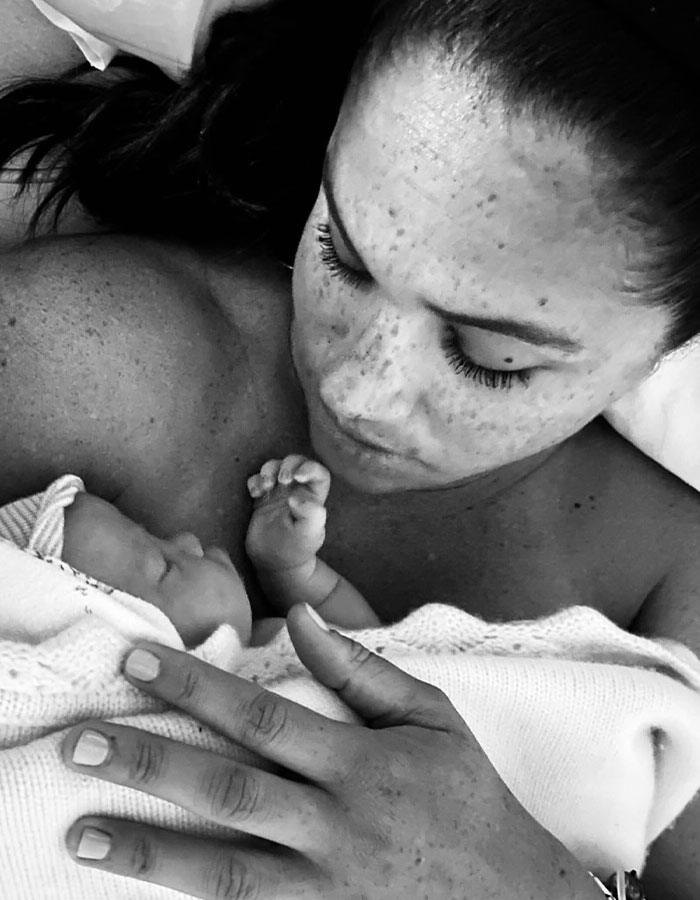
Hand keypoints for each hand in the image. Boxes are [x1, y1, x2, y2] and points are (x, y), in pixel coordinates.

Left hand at [61, 604, 598, 899]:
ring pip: (224, 870)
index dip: (194, 687)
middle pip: (229, 790)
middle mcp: (337, 826)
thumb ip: (362, 670)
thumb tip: (301, 620)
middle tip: (79, 743)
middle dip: (149, 763)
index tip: (136, 663)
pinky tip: (144, 891)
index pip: (261, 716)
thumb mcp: (432, 717)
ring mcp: (328, 890)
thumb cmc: (469, 797)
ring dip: (148, 850)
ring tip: (83, 831)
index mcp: (362, 763)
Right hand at [246, 455, 329, 570]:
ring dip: (269, 470)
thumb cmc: (297, 548)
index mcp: (314, 496)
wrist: (275, 563)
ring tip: (265, 486)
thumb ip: (310, 514)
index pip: (319, 472)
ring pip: (274, 466)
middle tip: (281, 480)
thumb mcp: (309, 533)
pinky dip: (254, 481)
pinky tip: (255, 494)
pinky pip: (256, 480)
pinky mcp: (261, 498)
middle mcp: (297, 490)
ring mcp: (278, 492)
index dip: (310, 468)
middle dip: (287, 464)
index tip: (298, 477)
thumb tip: (295, 497)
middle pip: (295, 462)